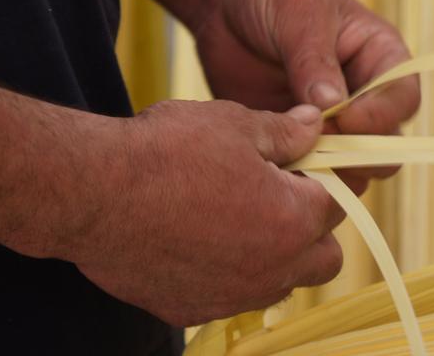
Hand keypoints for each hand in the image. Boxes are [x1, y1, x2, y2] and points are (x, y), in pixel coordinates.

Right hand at [69, 100, 343, 326]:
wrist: (93, 194)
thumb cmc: (166, 153)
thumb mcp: (235, 124)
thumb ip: (286, 131)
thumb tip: (316, 124)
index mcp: (294, 221)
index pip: (339, 202)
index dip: (328, 177)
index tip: (310, 163)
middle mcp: (272, 270)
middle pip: (324, 256)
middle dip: (314, 227)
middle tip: (279, 193)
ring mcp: (231, 296)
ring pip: (280, 282)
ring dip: (275, 254)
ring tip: (238, 216)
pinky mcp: (190, 309)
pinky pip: (230, 296)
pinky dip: (228, 273)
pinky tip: (198, 241)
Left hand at [194, 0, 420, 192]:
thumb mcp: (297, 12)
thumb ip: (314, 59)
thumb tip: (333, 106)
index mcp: (380, 56)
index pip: (402, 98)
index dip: (381, 116)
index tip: (344, 120)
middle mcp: (363, 94)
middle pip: (384, 144)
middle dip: (357, 153)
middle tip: (315, 146)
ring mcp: (330, 120)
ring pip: (349, 166)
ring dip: (326, 169)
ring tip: (289, 156)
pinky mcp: (296, 137)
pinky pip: (308, 169)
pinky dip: (295, 174)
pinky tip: (269, 164)